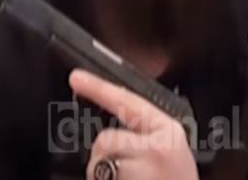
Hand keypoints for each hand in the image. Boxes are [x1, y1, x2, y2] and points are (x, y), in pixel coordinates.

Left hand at [69, 69, 198, 179]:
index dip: (99, 87)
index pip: (128, 101)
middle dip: (105, 157)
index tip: (76, 77)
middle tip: (128, 175)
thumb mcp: (171, 153)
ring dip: (104, 177)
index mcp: (168, 132)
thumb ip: (146, 135)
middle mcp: (156, 147)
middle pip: (105, 139)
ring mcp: (142, 170)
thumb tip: (111, 130)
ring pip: (98, 163)